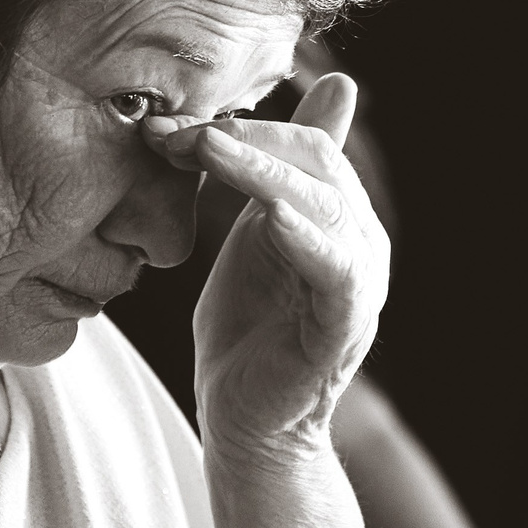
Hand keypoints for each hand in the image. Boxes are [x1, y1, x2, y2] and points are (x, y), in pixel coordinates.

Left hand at [164, 73, 386, 457]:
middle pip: (316, 162)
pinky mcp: (344, 327)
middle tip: (178, 131)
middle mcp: (360, 240)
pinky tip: (271, 215)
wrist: (245, 420)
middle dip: (244, 140)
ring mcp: (358, 283)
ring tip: (209, 149)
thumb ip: (267, 175)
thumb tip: (287, 106)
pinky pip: (335, 273)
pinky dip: (306, 239)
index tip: (168, 125)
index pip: (304, 143)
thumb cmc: (246, 328)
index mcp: (339, 214)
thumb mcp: (253, 237)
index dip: (240, 126)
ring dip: (262, 172)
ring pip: (324, 205)